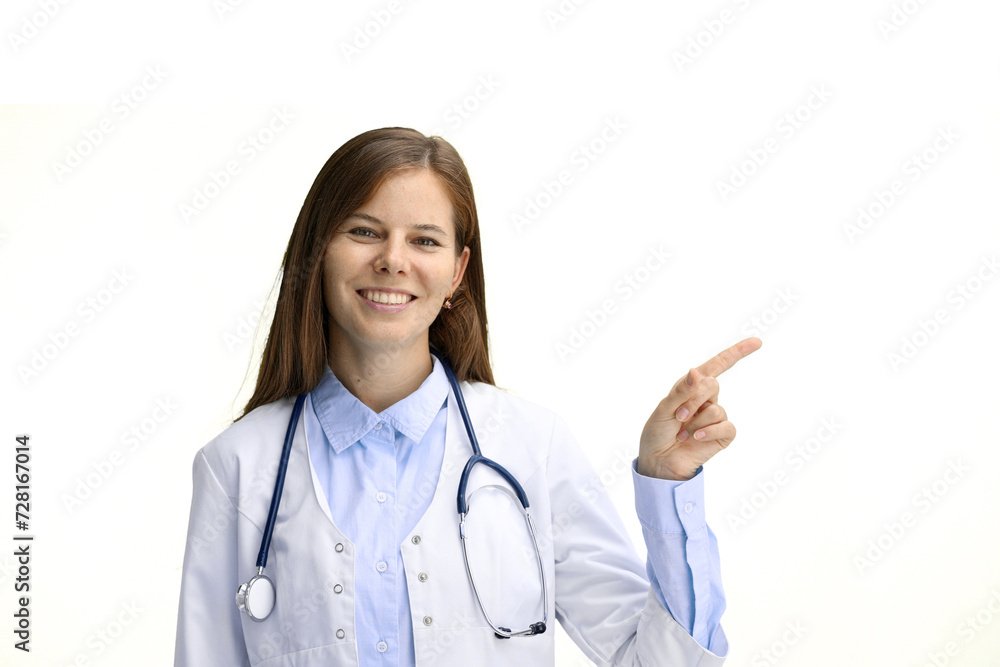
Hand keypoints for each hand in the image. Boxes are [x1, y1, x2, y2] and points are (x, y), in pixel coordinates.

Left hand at [637, 337, 761, 480]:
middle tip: (678, 416)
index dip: (737, 352)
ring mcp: (715, 417)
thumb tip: (695, 372)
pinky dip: (709, 432)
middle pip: (712, 385)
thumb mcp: (664, 409)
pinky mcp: (722, 435)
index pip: (717, 365)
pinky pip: (726, 426)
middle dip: (693, 400)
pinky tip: (696, 438)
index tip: (757, 342)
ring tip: (682, 433)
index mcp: (691, 387)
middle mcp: (706, 399)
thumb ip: (681, 391)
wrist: (658, 462)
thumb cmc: (658, 433)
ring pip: (716, 409)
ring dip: (696, 422)